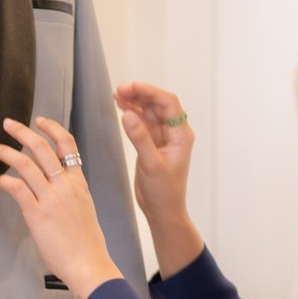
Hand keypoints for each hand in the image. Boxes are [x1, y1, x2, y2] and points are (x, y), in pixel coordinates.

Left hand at [0, 116, 122, 298]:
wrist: (88, 263)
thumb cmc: (87, 243)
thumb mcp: (85, 209)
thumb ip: (71, 194)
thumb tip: (58, 190)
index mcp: (78, 183)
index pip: (67, 145)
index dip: (52, 128)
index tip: (40, 121)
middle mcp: (65, 185)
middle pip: (42, 148)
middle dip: (22, 132)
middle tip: (9, 125)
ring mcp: (50, 198)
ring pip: (25, 164)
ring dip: (7, 152)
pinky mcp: (37, 213)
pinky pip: (18, 189)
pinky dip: (6, 181)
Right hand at [112, 83, 204, 276]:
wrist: (162, 211)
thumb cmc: (163, 191)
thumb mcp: (151, 164)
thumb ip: (140, 138)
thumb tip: (128, 114)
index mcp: (181, 135)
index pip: (168, 104)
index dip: (150, 92)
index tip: (131, 87)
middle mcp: (174, 133)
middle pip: (158, 105)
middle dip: (140, 95)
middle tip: (118, 91)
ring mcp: (162, 138)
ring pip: (149, 112)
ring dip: (134, 103)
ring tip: (116, 96)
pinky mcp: (151, 144)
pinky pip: (142, 123)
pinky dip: (132, 114)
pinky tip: (121, 108)